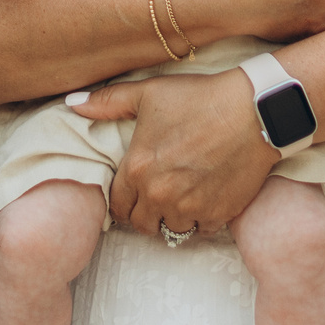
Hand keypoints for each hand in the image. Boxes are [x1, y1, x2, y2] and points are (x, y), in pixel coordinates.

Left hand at [73, 71, 275, 238]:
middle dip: (145, 214)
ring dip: (173, 219)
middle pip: (141, 225)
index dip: (123, 202)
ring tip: (182, 199)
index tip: (133, 195)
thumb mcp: (149, 93)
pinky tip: (206, 198)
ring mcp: (190, 208)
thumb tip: (71, 103)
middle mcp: (160, 194)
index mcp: (137, 168)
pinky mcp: (218, 213)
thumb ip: (107, 102)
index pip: (117, 206)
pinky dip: (203, 219)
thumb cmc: (199, 98)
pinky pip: (203, 230)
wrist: (253, 111)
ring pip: (172, 230)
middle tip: (155, 200)